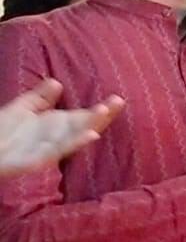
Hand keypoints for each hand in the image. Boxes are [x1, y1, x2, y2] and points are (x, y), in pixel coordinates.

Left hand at [0, 79, 123, 176]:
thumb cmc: (3, 131)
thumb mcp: (23, 108)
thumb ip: (40, 97)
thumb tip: (57, 82)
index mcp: (56, 125)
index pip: (84, 116)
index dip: (101, 109)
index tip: (118, 98)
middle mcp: (58, 136)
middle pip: (85, 125)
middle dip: (102, 115)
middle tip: (118, 102)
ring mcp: (51, 149)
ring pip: (76, 137)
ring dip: (92, 126)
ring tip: (105, 112)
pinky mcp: (40, 159)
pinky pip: (61, 151)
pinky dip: (77, 143)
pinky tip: (90, 136)